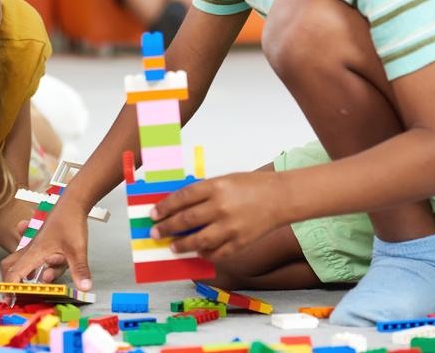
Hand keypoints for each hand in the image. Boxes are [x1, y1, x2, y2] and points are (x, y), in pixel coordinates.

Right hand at [1, 191, 94, 290]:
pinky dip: (30, 263)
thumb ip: (79, 270)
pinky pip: (29, 255)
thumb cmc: (70, 222)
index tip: (10, 299)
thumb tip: (84, 287)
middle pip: (9, 265)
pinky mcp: (40, 242)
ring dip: (24, 273)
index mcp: (35, 253)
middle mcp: (31, 249)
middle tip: (12, 293)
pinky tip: (41, 268)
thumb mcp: (77, 249)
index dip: (10, 287)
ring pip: (20, 260)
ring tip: (33, 283)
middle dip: (8, 280)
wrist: (72, 203)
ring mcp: (34, 245)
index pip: (15, 273)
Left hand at [149, 170, 285, 261]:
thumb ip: (202, 193)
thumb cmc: (251, 186)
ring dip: (182, 245)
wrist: (281, 197)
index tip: (153, 214)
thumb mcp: (223, 181)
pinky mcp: (241, 242)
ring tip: (173, 247)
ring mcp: (231, 226)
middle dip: (167, 228)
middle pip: (186, 220)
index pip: (182, 198)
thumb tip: (178, 207)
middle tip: (155, 233)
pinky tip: (198, 252)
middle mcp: (221, 207)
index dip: (164, 207)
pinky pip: (218, 253)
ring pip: (199, 240)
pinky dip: (205, 254)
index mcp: (215, 187)